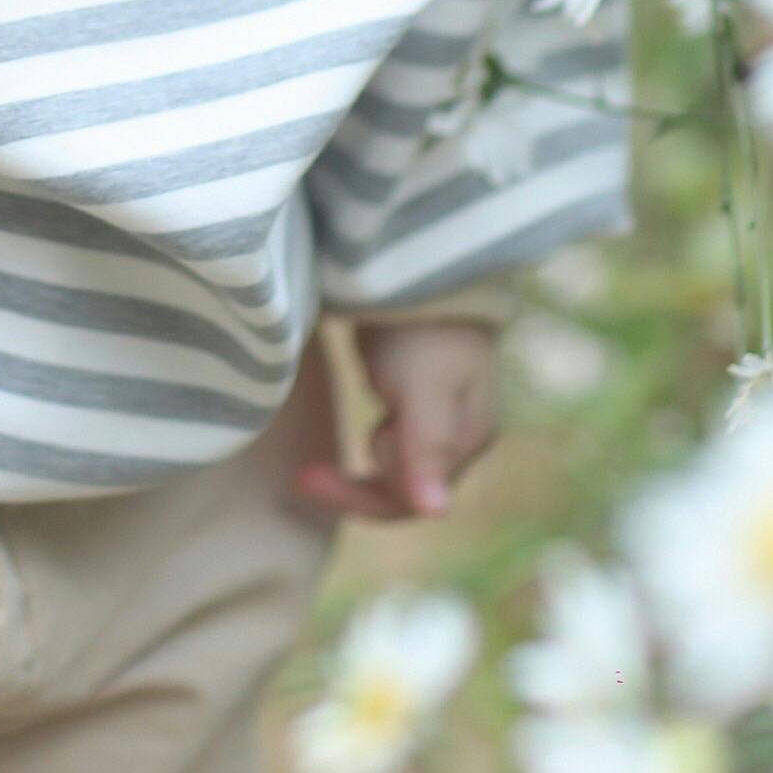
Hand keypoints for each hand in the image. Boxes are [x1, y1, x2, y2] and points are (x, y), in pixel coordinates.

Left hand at [292, 319, 499, 522]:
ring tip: (344, 428)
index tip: (305, 479)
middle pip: (403, 486)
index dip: (358, 499)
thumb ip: (427, 447)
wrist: (422, 261)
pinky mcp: (419, 391)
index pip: (410, 500)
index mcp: (467, 440)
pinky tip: (360, 416)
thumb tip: (437, 511)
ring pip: (396, 463)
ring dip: (366, 457)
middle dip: (358, 479)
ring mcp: (441, 412)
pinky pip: (393, 436)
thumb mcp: (422, 387)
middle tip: (307, 470)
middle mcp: (460, 435)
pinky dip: (372, 438)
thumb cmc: (423, 326)